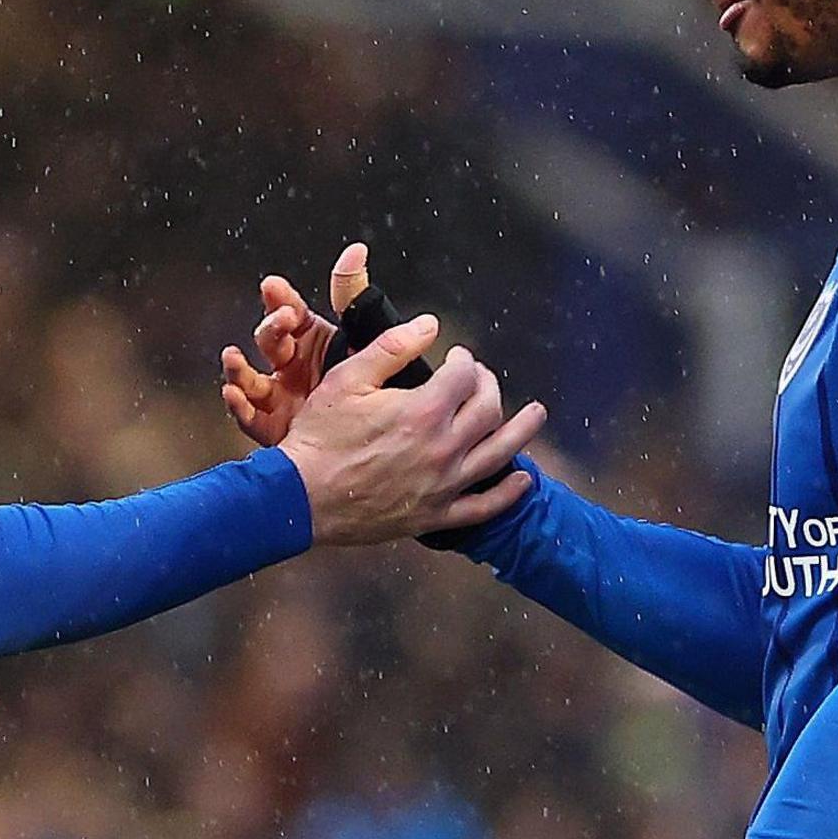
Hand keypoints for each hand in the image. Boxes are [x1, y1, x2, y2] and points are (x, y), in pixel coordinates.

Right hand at [221, 243, 352, 447]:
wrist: (374, 445)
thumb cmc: (367, 389)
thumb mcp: (362, 338)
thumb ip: (354, 295)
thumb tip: (356, 251)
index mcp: (312, 342)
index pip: (290, 313)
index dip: (280, 300)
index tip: (272, 286)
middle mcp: (292, 366)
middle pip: (270, 340)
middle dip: (271, 328)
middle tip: (283, 321)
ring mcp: (280, 397)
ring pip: (250, 377)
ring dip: (237, 366)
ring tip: (233, 358)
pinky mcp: (273, 427)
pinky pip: (249, 415)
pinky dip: (237, 405)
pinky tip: (232, 394)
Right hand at [278, 315, 543, 545]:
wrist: (300, 498)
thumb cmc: (318, 438)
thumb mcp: (347, 380)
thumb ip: (392, 348)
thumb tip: (429, 324)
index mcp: (423, 410)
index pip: (464, 375)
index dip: (464, 360)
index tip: (457, 356)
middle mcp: (442, 447)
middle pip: (488, 408)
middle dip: (488, 385)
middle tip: (481, 379)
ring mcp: (443, 484)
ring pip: (499, 454)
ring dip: (523, 430)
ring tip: (537, 414)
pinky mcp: (435, 515)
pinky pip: (483, 507)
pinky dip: (507, 494)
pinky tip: (523, 480)